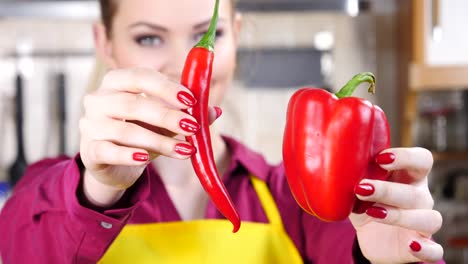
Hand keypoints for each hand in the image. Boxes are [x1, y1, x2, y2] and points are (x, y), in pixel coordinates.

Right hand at [79, 68, 220, 206]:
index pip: (140, 76)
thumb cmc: (141, 133)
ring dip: (159, 141)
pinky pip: (109, 151)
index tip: (191, 101)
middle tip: (192, 127)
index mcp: (116, 82)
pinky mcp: (89, 151)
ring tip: (185, 150)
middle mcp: (98, 99)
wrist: (115, 164)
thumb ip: (188, 115)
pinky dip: (129, 155)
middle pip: (132, 103)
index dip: (166, 87)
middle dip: (167, 116)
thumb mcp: (166, 123)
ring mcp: (89, 125)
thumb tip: (216, 110)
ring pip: (125, 130)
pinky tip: (145, 158)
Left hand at [350, 148, 443, 263]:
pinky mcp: (423, 246)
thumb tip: (329, 164)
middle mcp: (420, 198)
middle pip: (416, 192)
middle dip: (388, 190)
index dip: (406, 157)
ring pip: (429, 218)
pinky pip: (435, 250)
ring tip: (373, 212)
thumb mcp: (357, 189)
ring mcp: (423, 223)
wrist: (371, 238)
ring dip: (401, 216)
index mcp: (408, 177)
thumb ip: (351, 176)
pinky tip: (411, 245)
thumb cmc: (366, 203)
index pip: (421, 160)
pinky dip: (426, 249)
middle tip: (361, 188)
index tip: (380, 159)